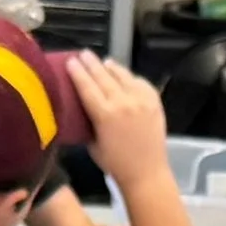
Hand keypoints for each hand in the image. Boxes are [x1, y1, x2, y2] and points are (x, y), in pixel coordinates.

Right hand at [67, 53, 172, 191]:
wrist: (146, 171)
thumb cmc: (114, 163)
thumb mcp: (93, 144)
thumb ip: (89, 122)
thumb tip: (83, 108)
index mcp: (105, 114)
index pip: (87, 87)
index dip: (77, 73)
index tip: (70, 61)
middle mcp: (123, 102)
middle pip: (103, 77)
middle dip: (92, 64)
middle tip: (84, 54)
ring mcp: (141, 99)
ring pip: (123, 76)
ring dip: (111, 67)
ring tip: (103, 61)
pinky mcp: (154, 100)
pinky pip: (140, 82)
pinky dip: (130, 77)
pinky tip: (123, 75)